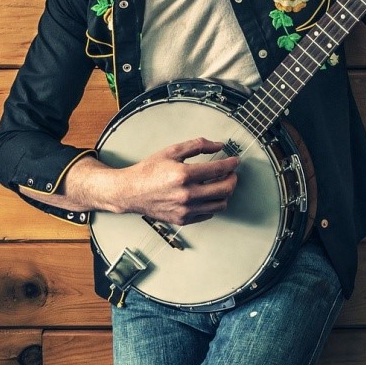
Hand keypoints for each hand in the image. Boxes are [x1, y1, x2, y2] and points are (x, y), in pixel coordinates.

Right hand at [114, 137, 239, 225]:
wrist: (130, 192)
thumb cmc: (149, 171)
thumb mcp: (172, 151)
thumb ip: (198, 145)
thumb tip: (219, 145)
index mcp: (184, 175)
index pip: (219, 169)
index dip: (231, 164)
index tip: (235, 161)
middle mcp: (186, 195)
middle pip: (225, 189)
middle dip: (233, 179)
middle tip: (231, 173)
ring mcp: (185, 210)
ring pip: (220, 205)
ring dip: (225, 193)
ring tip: (221, 184)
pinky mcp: (182, 219)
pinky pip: (208, 214)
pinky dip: (213, 204)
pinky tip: (208, 195)